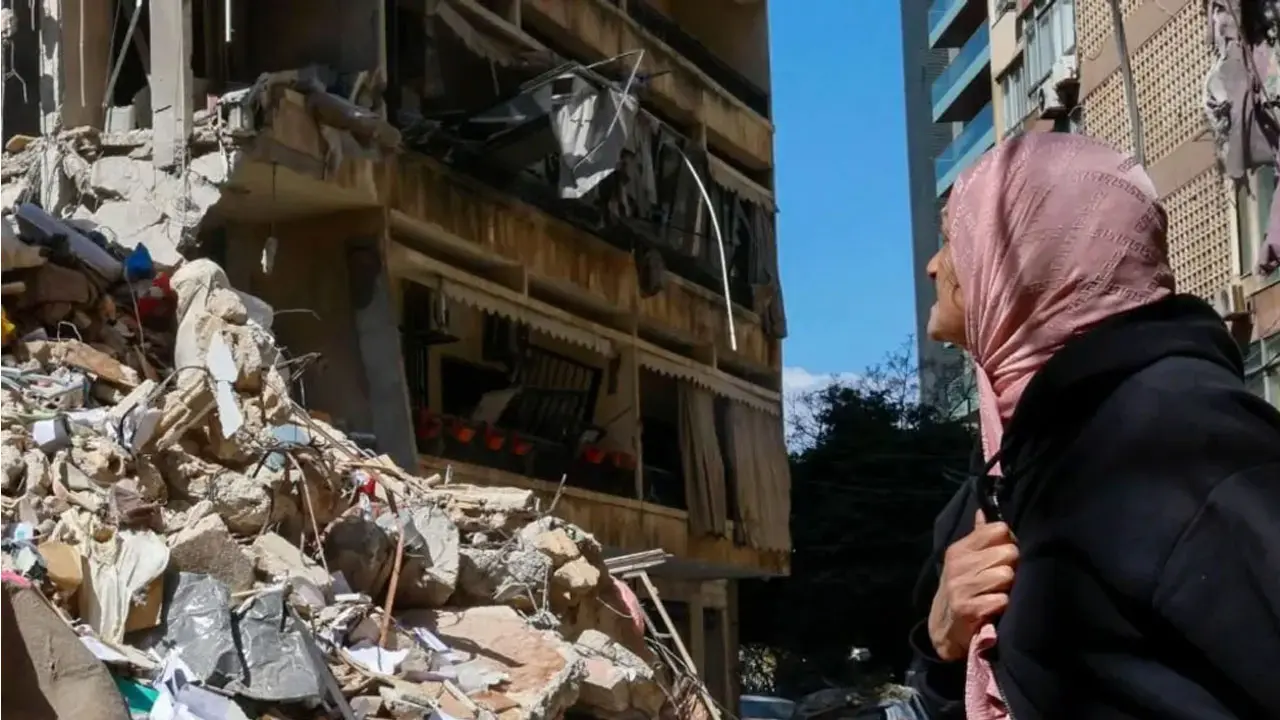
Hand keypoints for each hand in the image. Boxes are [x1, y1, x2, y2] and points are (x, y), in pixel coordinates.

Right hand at [927, 510, 1017, 660]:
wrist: (943, 627)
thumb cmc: (961, 588)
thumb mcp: (964, 561)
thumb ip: (978, 537)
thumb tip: (983, 511)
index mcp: (960, 549)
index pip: (998, 529)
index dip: (1008, 542)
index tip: (1003, 554)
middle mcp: (958, 564)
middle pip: (1009, 552)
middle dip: (1011, 566)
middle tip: (1002, 577)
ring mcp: (961, 586)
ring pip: (1007, 575)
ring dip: (1008, 587)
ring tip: (997, 592)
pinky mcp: (967, 608)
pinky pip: (1002, 599)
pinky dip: (1002, 605)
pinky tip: (994, 608)